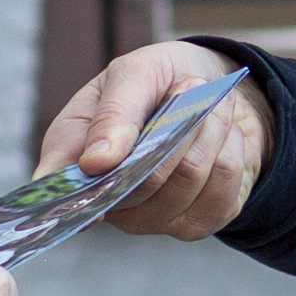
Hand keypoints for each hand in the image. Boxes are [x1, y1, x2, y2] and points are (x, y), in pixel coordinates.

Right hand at [35, 41, 274, 240]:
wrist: (214, 90)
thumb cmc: (160, 81)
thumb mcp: (134, 74)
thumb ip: (113, 112)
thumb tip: (95, 162)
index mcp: (76, 163)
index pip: (65, 194)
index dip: (77, 192)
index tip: (99, 163)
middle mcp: (111, 203)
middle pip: (145, 180)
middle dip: (177, 122)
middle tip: (189, 85)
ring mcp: (154, 220)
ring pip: (188, 179)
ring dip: (209, 128)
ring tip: (211, 101)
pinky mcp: (198, 222)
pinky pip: (223, 187)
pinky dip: (230, 146)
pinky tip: (222, 133)